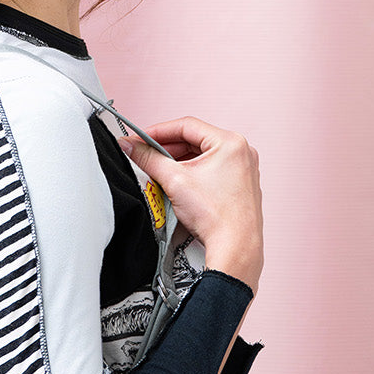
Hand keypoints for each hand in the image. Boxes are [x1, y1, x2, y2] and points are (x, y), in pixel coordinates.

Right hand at [118, 117, 263, 290]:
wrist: (235, 247)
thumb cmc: (217, 217)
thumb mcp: (174, 181)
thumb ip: (148, 159)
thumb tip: (131, 147)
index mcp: (231, 143)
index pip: (186, 126)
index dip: (158, 131)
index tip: (140, 139)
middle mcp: (241, 152)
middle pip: (194, 140)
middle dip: (166, 149)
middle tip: (145, 156)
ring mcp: (242, 169)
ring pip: (201, 156)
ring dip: (178, 162)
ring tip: (160, 173)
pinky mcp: (239, 185)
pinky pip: (211, 170)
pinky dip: (192, 173)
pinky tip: (178, 184)